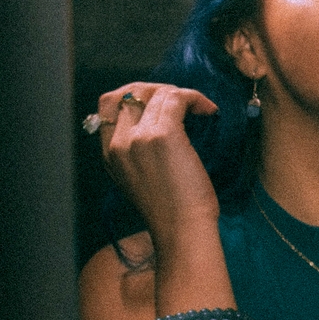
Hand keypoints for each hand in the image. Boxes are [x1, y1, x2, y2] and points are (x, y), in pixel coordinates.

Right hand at [91, 83, 221, 241]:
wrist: (182, 230)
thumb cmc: (171, 210)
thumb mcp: (140, 177)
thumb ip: (138, 150)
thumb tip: (162, 117)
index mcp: (109, 153)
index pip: (109, 103)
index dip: (136, 94)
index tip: (160, 101)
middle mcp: (118, 143)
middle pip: (130, 92)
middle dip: (157, 88)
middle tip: (181, 100)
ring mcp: (138, 138)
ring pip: (157, 94)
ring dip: (181, 94)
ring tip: (200, 108)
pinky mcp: (162, 135)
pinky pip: (177, 98)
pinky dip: (195, 98)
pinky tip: (209, 111)